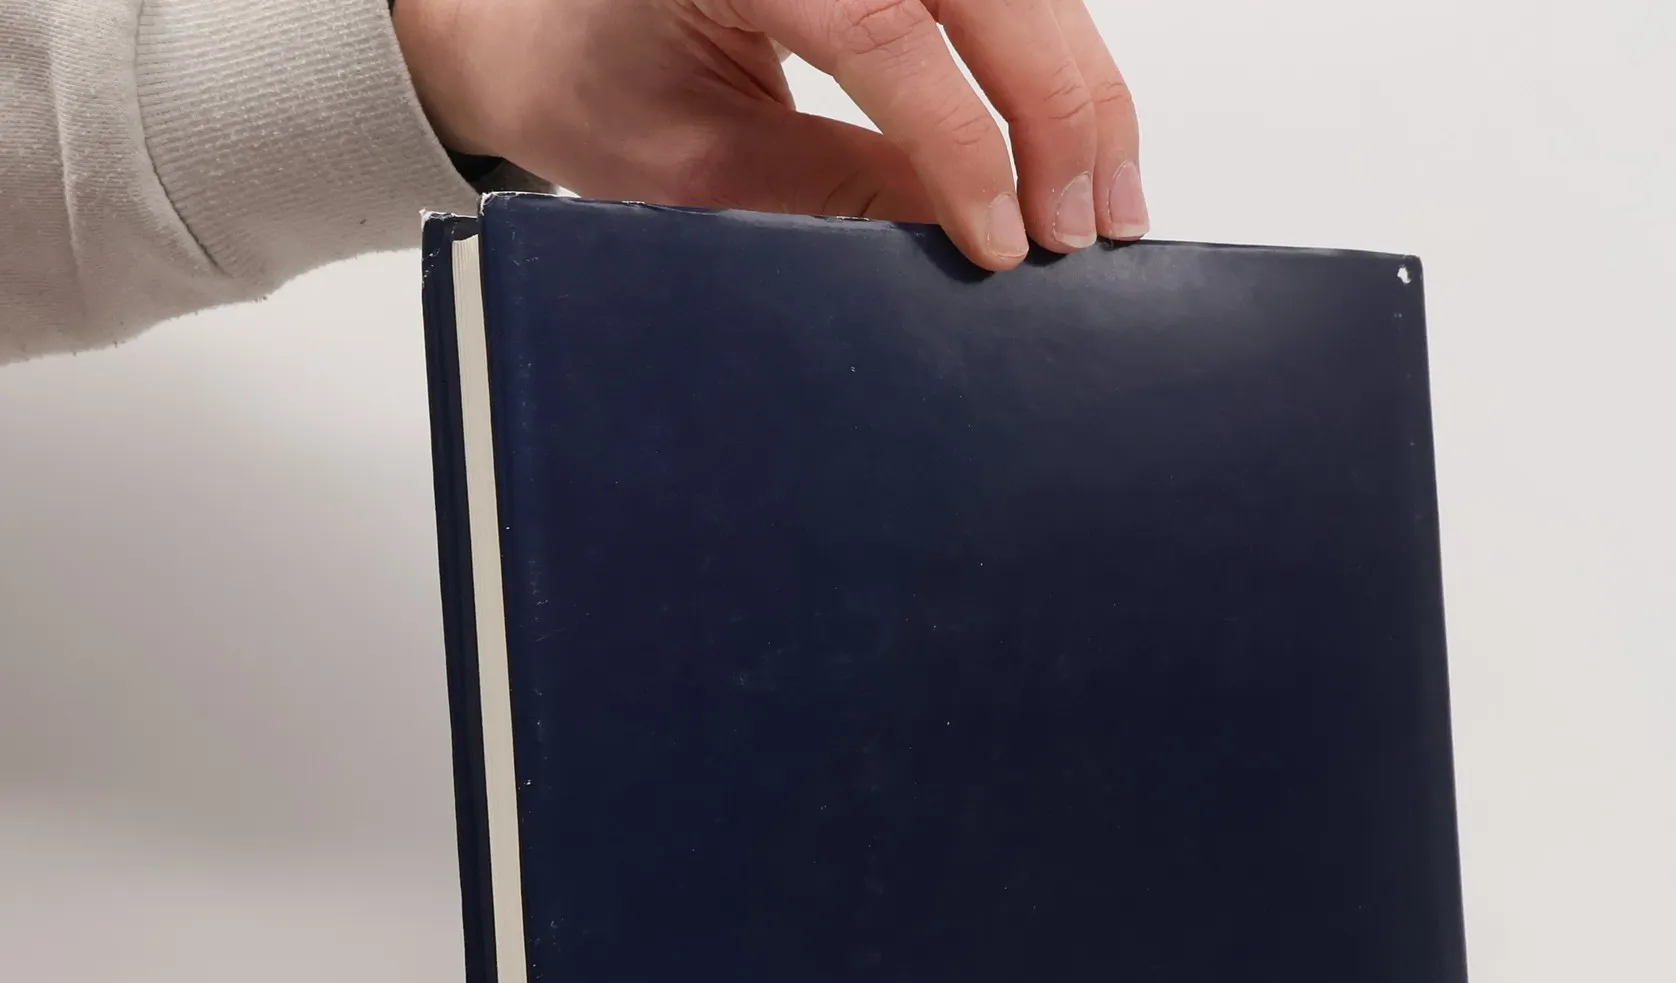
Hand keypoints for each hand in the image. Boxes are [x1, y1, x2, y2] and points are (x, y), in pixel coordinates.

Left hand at [390, 0, 1146, 269]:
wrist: (542, 19)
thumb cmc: (594, 78)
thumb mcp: (698, 167)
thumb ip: (832, 195)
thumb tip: (966, 234)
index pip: (885, 29)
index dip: (965, 142)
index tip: (1008, 240)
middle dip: (1060, 112)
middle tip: (1087, 231)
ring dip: (1080, 87)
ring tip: (1107, 199)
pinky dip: (1055, 59)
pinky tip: (1080, 137)